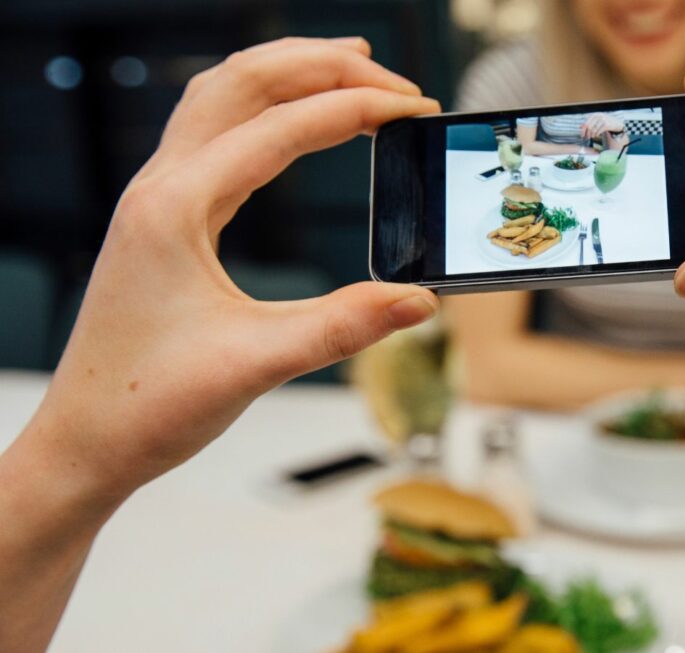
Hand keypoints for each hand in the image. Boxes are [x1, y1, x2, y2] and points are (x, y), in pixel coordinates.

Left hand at [26, 37, 441, 501]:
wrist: (86, 441)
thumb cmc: (148, 405)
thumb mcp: (258, 365)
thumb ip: (345, 326)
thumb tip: (421, 299)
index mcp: (177, 208)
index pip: (280, 127)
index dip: (356, 108)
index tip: (414, 110)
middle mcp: (161, 188)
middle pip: (243, 82)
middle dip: (322, 65)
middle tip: (391, 78)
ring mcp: (157, 198)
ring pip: (221, 96)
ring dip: (287, 73)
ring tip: (349, 67)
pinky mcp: (163, 218)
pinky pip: (212, 131)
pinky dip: (262, 107)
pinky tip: (292, 123)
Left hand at [580, 112, 623, 139]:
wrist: (616, 123)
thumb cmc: (604, 122)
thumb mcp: (596, 121)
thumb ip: (588, 123)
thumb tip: (580, 126)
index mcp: (594, 115)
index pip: (586, 123)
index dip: (583, 130)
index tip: (582, 135)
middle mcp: (598, 116)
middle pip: (589, 127)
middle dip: (587, 134)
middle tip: (586, 138)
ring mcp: (602, 120)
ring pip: (593, 130)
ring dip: (592, 135)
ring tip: (592, 137)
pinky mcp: (606, 125)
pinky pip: (598, 132)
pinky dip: (596, 135)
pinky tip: (596, 135)